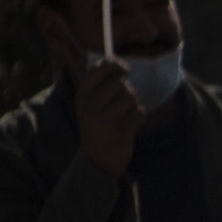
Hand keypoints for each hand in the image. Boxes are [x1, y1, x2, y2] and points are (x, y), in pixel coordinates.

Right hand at [72, 56, 143, 175]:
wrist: (98, 159)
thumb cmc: (98, 127)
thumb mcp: (90, 106)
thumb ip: (100, 86)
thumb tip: (116, 62)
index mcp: (81, 97)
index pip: (97, 72)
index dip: (113, 65)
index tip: (124, 67)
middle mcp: (90, 106)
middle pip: (120, 84)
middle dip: (127, 92)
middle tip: (121, 106)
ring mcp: (104, 118)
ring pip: (132, 98)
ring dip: (133, 107)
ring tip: (123, 118)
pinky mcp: (120, 129)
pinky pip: (140, 113)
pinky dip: (139, 118)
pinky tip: (129, 127)